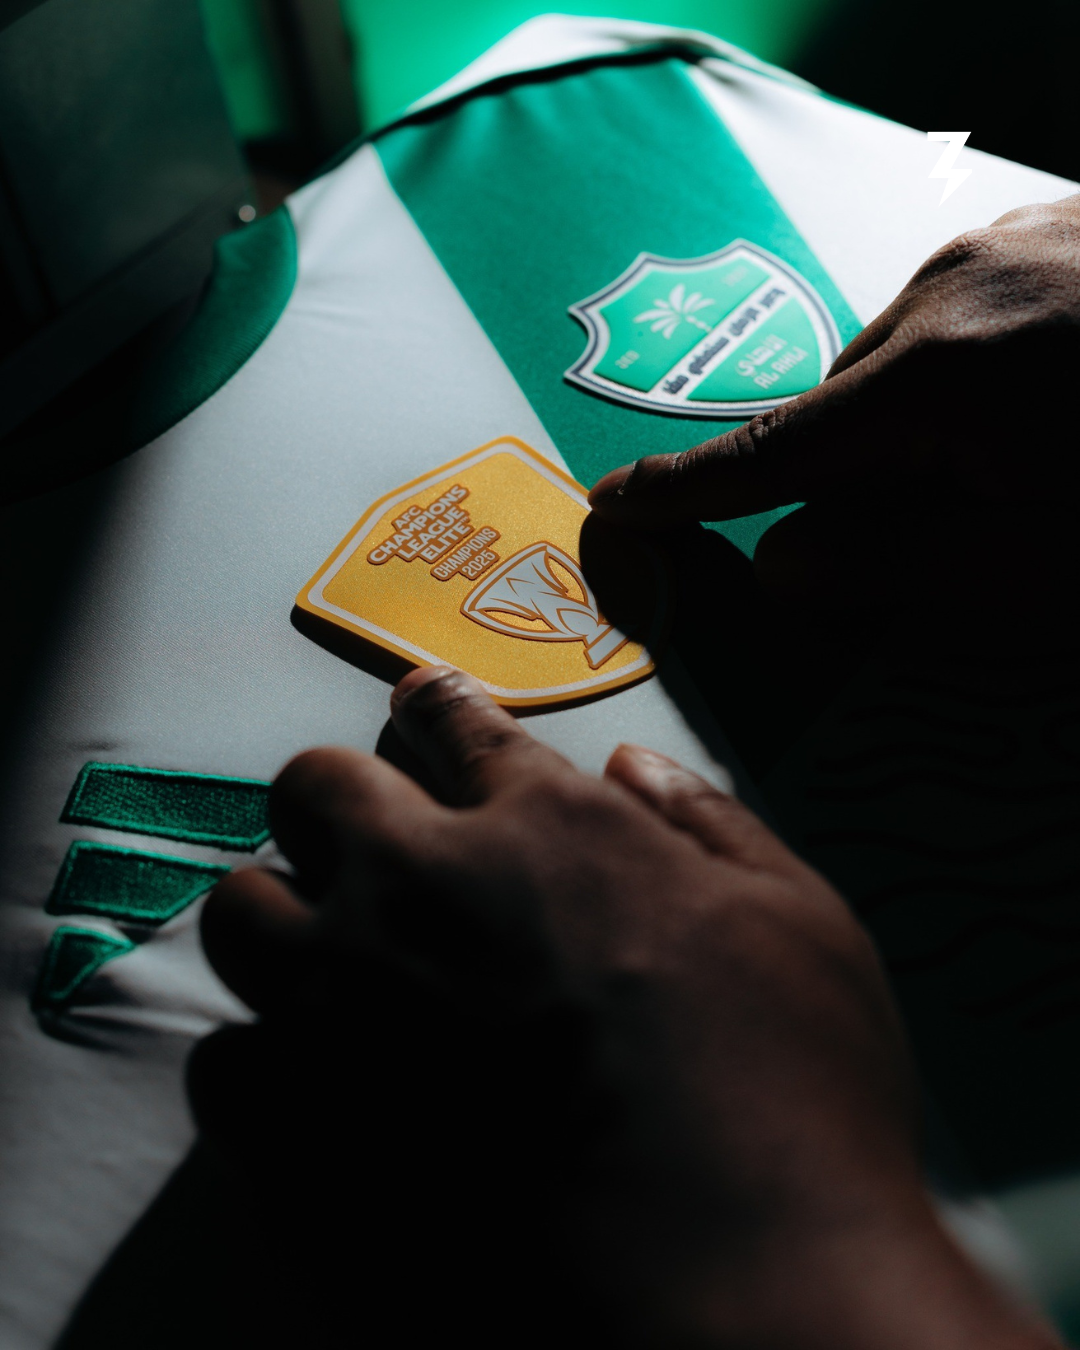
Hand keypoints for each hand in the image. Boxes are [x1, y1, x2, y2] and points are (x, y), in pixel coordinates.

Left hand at [194, 668, 1057, 1348]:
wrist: (736, 1307)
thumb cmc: (795, 1104)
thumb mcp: (801, 930)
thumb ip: (712, 827)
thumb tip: (634, 765)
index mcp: (548, 831)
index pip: (458, 724)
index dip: (437, 706)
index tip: (419, 701)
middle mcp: (424, 891)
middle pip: (313, 788)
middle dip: (337, 802)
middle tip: (372, 850)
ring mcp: (343, 1007)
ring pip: (241, 910)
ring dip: (282, 920)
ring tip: (329, 963)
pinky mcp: (292, 1132)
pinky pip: (224, 1062)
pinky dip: (263, 1063)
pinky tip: (318, 1090)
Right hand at [588, 196, 1079, 617]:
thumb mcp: (1056, 561)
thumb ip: (910, 567)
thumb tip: (778, 564)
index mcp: (937, 375)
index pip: (773, 451)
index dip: (687, 488)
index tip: (614, 503)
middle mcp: (947, 289)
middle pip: (847, 411)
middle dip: (871, 473)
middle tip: (969, 517)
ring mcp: (995, 245)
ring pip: (903, 360)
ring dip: (928, 415)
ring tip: (1032, 446)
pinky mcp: (1037, 228)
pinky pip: (958, 311)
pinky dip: (974, 363)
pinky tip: (1051, 389)